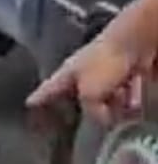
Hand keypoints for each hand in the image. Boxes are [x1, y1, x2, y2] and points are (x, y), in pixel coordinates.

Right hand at [27, 35, 146, 126]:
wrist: (133, 43)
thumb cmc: (104, 61)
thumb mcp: (90, 93)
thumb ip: (91, 110)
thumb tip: (101, 120)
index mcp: (66, 72)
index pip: (48, 87)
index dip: (39, 96)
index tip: (29, 102)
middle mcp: (82, 71)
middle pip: (79, 94)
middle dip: (88, 108)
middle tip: (94, 120)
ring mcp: (103, 70)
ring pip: (104, 96)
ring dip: (113, 105)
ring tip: (121, 112)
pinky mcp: (124, 71)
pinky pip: (124, 92)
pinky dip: (128, 99)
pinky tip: (134, 103)